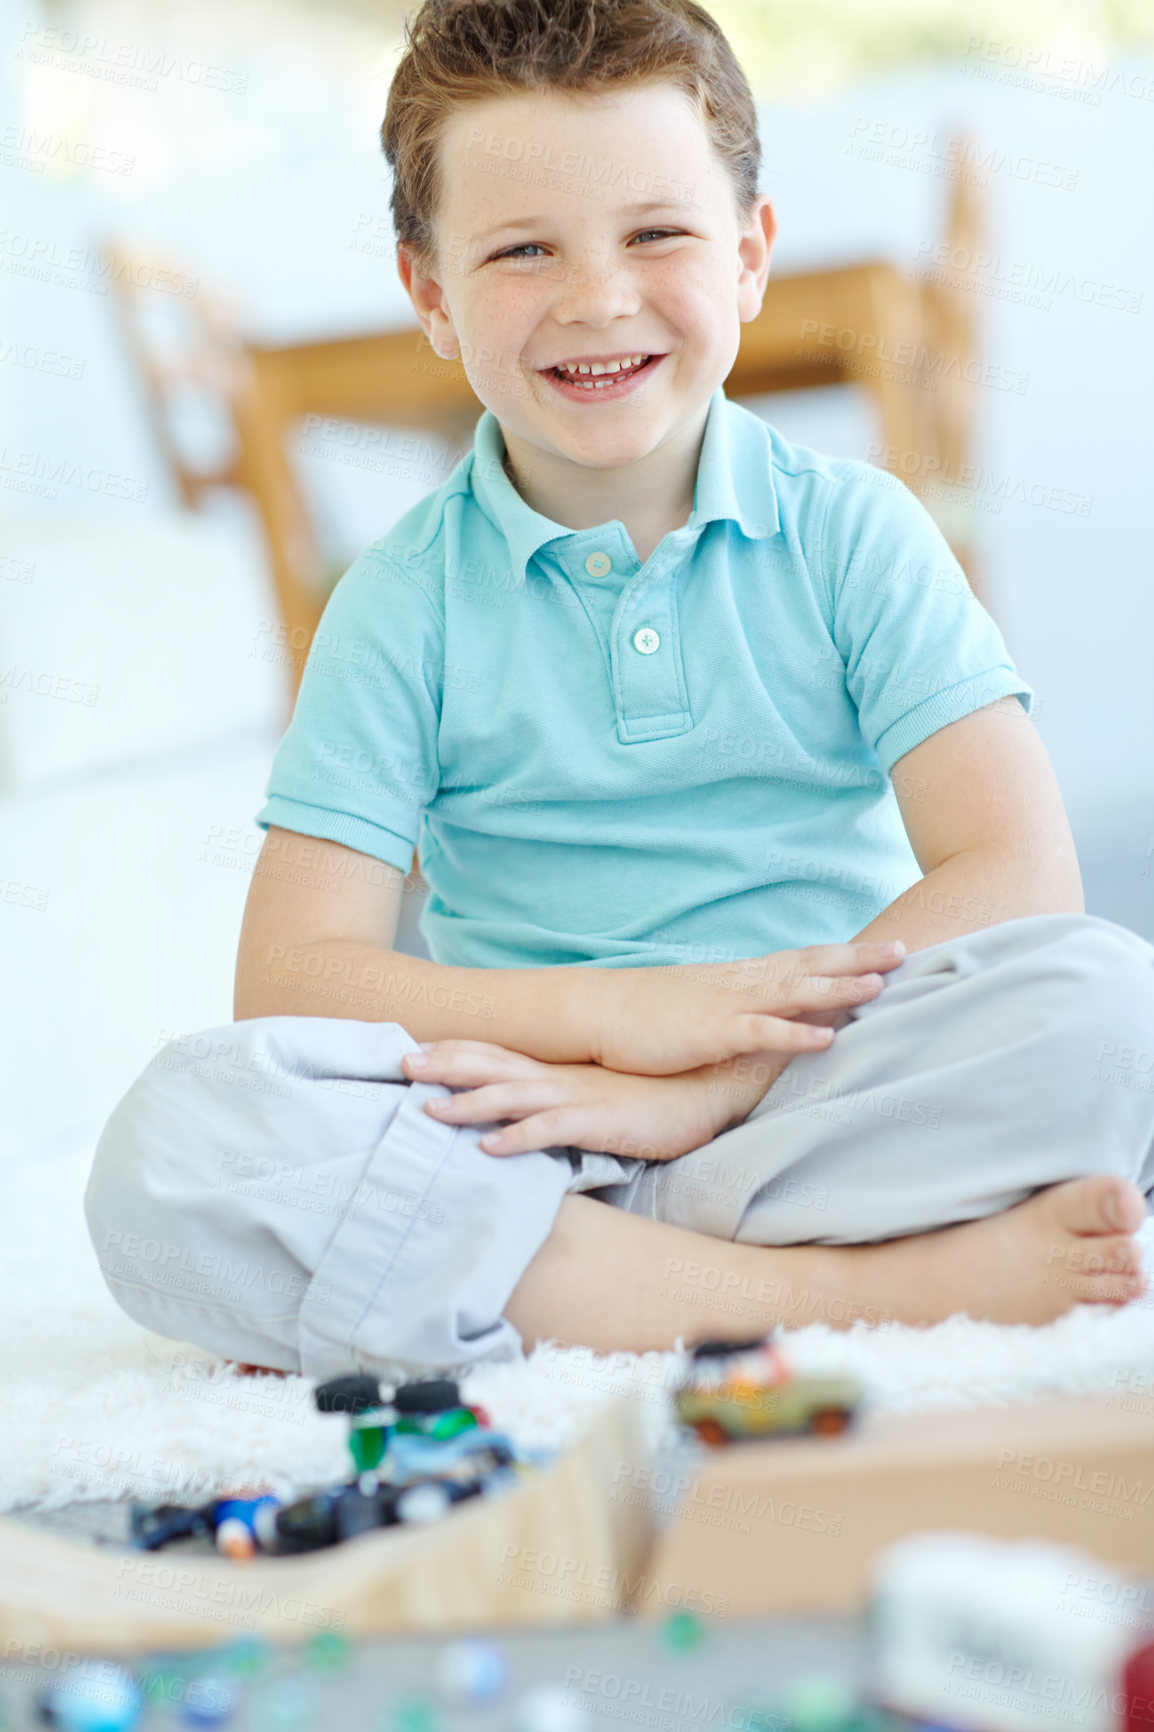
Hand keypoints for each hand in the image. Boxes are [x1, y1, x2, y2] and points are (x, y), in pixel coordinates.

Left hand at [401, 1041, 736, 1161]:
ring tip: (428, 1109)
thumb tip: (532, 1111)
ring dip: (469, 1102)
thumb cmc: (656, 1098)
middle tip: (401, 1063)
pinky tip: (488, 1147)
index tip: (416, 1050)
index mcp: (560, 1071)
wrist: (710, 1089)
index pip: (498, 1054)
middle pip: (493, 1065)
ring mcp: (579, 1099)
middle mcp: (562, 1079)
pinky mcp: (600, 1123)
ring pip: (512, 1095)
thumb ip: (565, 1100)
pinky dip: (517, 1137)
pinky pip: (551, 1131)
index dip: (456, 1051)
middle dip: (445, 1065)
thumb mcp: (600, 1096)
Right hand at [589, 940, 905, 1075]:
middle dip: (858, 958)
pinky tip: (827, 1038)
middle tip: (905, 951)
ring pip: (793, 992)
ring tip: (881, 986)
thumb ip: (736, 1004)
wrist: (598, 1010)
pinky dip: (794, 1034)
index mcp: (740, 977)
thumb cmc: (647, 1012)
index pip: (802, 958)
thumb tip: (765, 1012)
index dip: (845, 953)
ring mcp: (727, 1005)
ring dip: (838, 987)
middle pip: (809, 965)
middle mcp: (741, 983)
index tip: (886, 948)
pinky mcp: (710, 1032)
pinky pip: (760, 1033)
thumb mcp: (700, 1002)